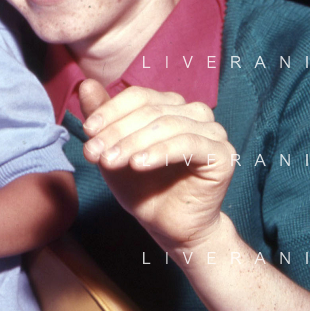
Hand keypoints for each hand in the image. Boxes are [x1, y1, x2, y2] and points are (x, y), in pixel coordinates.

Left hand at [78, 80, 236, 250]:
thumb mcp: (114, 150)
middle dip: (117, 132)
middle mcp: (195, 113)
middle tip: (94, 152)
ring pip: (167, 125)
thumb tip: (86, 85)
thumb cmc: (143, 187)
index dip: (111, 111)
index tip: (87, 131)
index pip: (139, 96)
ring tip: (110, 162)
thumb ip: (102, 117)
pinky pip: (188, 144)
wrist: (168, 226)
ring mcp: (212, 131)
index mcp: (171, 105)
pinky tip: (138, 164)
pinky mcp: (223, 154)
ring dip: (133, 143)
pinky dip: (159, 152)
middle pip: (150, 110)